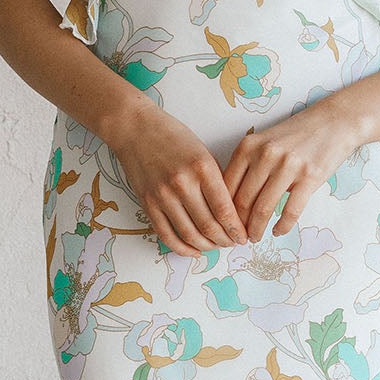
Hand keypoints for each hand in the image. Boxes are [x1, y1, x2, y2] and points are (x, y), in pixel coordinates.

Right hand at [105, 105, 252, 256]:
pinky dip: (182, 248)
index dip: (237, 229)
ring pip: (189, 234)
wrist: (135, 129)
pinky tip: (194, 250)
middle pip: (209, 226)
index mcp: (202, 168)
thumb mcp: (203, 152)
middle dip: (225, 240)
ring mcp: (163, 196)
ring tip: (216, 246)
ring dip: (206, 246)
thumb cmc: (173, 138)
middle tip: (232, 243)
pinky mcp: (148, 204)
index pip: (225, 210)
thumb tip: (232, 213)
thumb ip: (216, 181)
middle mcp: (182, 184)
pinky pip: (166, 235)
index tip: (243, 236)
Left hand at [220, 96, 366, 239]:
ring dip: (256, 229)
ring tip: (255, 237)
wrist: (334, 121)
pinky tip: (278, 231)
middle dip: (238, 225)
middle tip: (238, 237)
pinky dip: (282, 226)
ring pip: (263, 209)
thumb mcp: (264, 142)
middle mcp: (265, 155)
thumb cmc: (297, 134)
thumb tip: (233, 202)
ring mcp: (288, 166)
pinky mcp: (309, 177)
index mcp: (248, 146)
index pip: (227, 186)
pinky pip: (291, 210)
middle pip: (243, 200)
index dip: (223, 210)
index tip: (224, 224)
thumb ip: (248, 165)